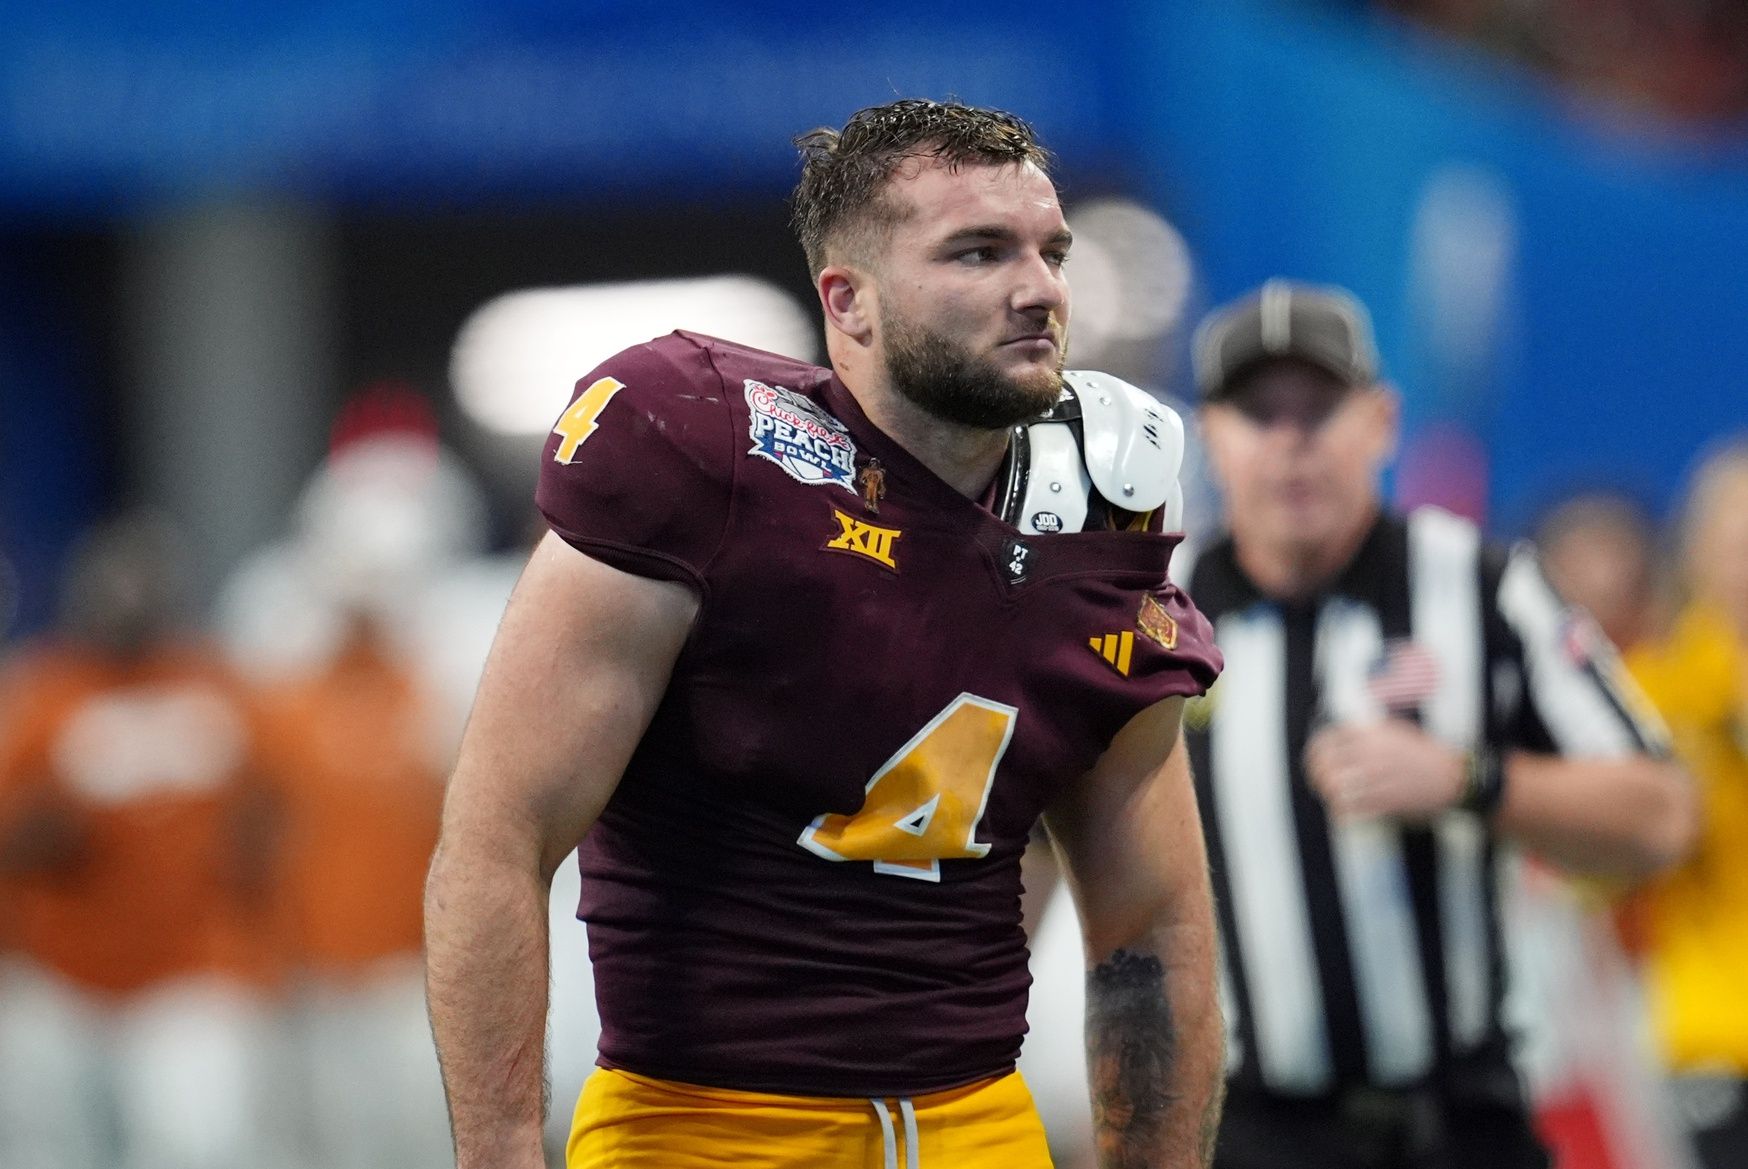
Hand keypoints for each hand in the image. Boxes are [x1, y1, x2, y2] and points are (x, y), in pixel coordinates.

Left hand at [1303, 719, 1465, 821]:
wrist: (1452, 777)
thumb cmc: (1423, 753)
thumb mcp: (1394, 731)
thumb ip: (1366, 732)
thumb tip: (1339, 737)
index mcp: (1372, 735)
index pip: (1327, 740)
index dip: (1315, 751)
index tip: (1314, 759)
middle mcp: (1372, 755)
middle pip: (1325, 765)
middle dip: (1316, 774)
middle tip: (1317, 780)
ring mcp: (1378, 780)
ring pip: (1335, 788)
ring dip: (1327, 793)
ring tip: (1329, 794)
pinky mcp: (1386, 802)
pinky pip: (1352, 809)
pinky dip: (1341, 811)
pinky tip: (1340, 810)